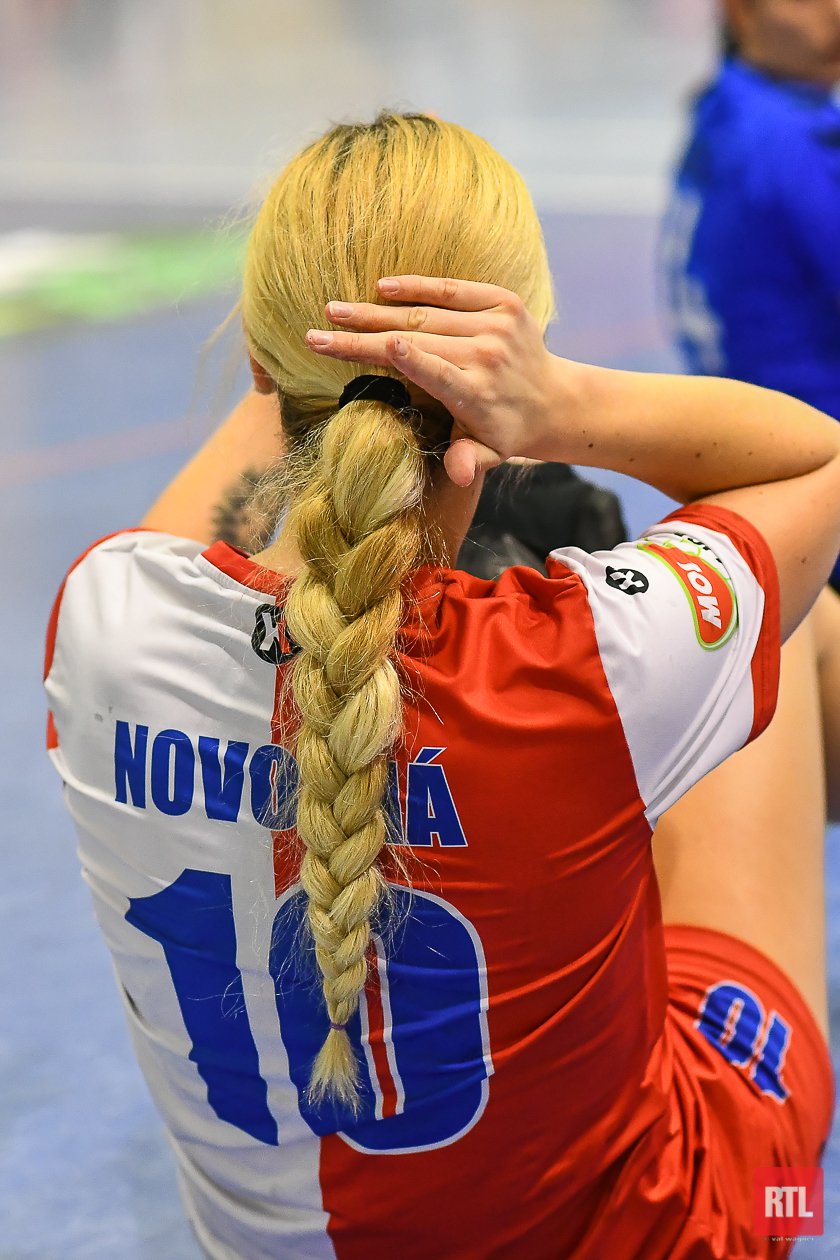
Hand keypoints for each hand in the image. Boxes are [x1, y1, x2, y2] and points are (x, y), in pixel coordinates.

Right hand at [304, 276, 558, 485]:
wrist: (555, 399)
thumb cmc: (507, 432)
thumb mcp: (489, 455)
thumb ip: (469, 461)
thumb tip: (458, 475)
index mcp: (478, 394)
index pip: (437, 372)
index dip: (407, 359)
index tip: (377, 346)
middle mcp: (487, 355)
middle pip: (416, 341)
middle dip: (362, 337)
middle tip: (317, 334)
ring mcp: (496, 325)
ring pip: (427, 315)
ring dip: (376, 311)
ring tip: (336, 310)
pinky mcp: (503, 302)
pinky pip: (453, 289)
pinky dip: (418, 286)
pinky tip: (383, 286)